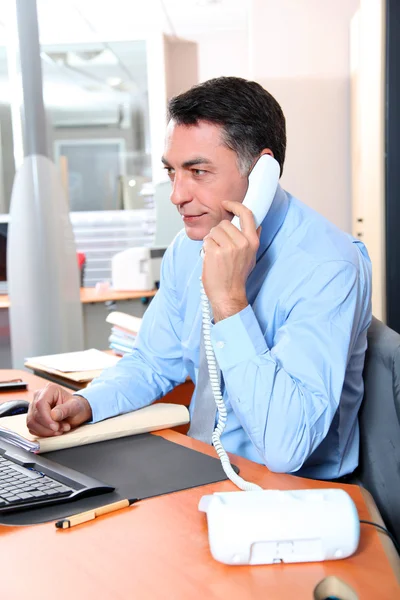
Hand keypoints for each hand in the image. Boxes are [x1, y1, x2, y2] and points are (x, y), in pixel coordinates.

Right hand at [26, 383, 91, 437]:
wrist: (75, 412)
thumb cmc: (76, 407)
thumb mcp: (75, 407)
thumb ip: (65, 410)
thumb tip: (54, 415)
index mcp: (50, 389)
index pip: (40, 404)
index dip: (46, 418)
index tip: (56, 427)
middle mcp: (39, 396)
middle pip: (35, 415)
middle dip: (49, 426)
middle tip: (63, 428)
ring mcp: (33, 407)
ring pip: (32, 423)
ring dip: (46, 431)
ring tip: (60, 429)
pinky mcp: (32, 417)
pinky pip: (32, 428)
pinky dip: (43, 433)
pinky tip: (53, 431)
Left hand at [202, 200, 260, 321]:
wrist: (228, 294)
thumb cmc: (237, 276)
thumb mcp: (251, 257)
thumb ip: (252, 239)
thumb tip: (256, 225)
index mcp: (252, 242)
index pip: (246, 214)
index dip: (235, 205)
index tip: (226, 204)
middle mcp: (243, 243)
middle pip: (224, 224)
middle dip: (218, 233)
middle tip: (220, 248)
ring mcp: (229, 248)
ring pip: (214, 231)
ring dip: (211, 240)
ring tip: (216, 255)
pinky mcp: (216, 253)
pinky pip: (207, 241)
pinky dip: (206, 248)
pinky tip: (211, 259)